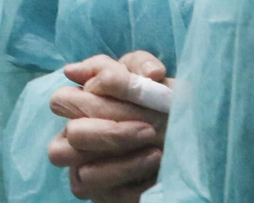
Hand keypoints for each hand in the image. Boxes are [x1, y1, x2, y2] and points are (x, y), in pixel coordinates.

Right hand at [47, 51, 171, 202]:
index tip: (126, 93)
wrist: (192, 139)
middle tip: (148, 127)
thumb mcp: (153, 76)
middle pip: (72, 136)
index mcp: (80, 108)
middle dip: (111, 131)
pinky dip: (132, 178)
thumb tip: (78, 70)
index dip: (90, 97)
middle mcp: (76, 140)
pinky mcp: (106, 197)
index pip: (60, 101)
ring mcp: (87, 171)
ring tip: (154, 148)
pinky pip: (108, 195)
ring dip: (121, 161)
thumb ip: (129, 65)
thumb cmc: (164, 103)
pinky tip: (156, 164)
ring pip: (83, 173)